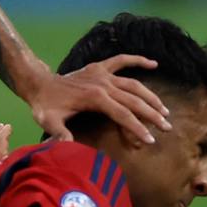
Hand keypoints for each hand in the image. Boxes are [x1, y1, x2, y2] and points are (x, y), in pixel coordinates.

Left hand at [25, 54, 171, 147]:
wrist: (39, 84)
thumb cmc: (45, 106)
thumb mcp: (49, 122)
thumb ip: (59, 134)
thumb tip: (67, 147)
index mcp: (95, 98)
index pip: (123, 115)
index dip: (138, 128)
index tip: (150, 141)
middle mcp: (103, 84)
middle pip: (134, 100)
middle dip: (152, 114)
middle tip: (167, 128)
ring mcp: (103, 74)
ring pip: (134, 84)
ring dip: (151, 96)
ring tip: (164, 110)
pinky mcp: (100, 67)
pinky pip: (123, 60)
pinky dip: (138, 60)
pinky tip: (154, 63)